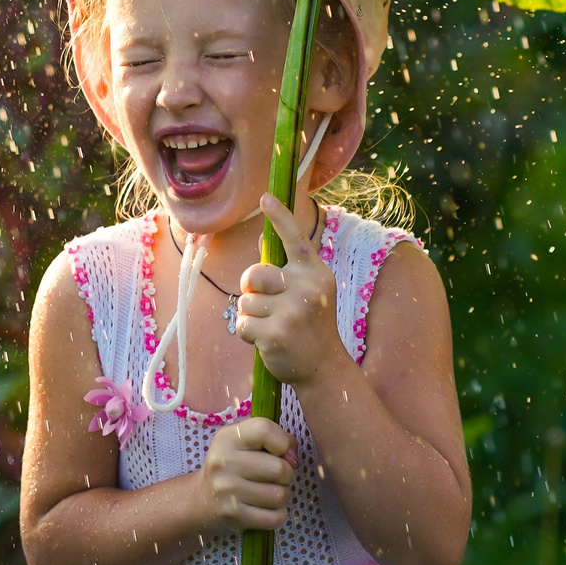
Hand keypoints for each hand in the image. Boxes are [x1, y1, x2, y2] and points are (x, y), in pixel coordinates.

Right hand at [195, 415, 294, 532]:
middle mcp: (223, 462)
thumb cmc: (233, 467)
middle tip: (275, 478)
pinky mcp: (233, 516)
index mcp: (227, 438)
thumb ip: (276, 439)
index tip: (279, 453)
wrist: (201, 500)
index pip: (265, 430)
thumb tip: (293, 458)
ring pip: (280, 495)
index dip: (283, 442)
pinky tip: (266, 509)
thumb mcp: (245, 443)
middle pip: (280, 468)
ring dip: (282, 496)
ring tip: (269, 493)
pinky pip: (275, 517)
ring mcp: (227, 491)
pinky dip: (278, 515)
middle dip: (286, 475)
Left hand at [231, 195, 347, 386]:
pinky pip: (242, 324)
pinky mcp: (276, 333)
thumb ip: (289, 269)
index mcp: (315, 273)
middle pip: (254, 274)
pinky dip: (246, 334)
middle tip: (266, 306)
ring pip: (245, 302)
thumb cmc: (310, 326)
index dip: (279, 217)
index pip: (295, 239)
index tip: (264, 198)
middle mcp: (307, 288)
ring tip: (272, 327)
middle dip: (250, 290)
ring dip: (250, 316)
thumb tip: (264, 239)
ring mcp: (292, 311)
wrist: (324, 367)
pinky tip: (266, 342)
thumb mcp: (309, 292)